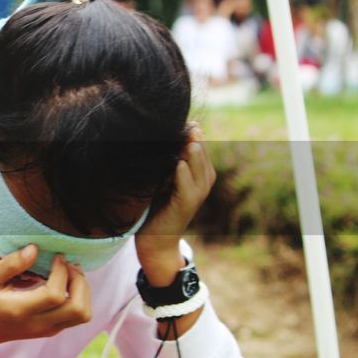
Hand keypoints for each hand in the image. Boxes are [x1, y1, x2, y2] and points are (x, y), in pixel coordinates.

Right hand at [0, 247, 91, 357]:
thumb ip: (10, 264)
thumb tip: (35, 250)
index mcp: (20, 310)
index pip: (55, 295)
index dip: (62, 272)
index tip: (56, 256)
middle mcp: (37, 324)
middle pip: (78, 309)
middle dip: (79, 282)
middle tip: (68, 265)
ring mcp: (46, 330)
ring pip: (82, 315)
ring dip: (82, 292)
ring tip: (68, 274)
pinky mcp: (50, 330)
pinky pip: (76, 317)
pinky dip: (77, 298)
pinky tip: (62, 284)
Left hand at [135, 125, 215, 282]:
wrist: (155, 240)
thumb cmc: (153, 205)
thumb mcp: (160, 177)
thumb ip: (164, 158)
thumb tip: (153, 132)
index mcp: (199, 170)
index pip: (196, 140)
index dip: (184, 129)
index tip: (167, 116)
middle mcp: (203, 178)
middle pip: (198, 147)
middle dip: (186, 135)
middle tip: (168, 122)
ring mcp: (198, 191)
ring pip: (196, 161)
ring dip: (187, 150)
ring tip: (179, 136)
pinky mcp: (188, 204)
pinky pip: (187, 184)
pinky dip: (182, 174)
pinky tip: (176, 163)